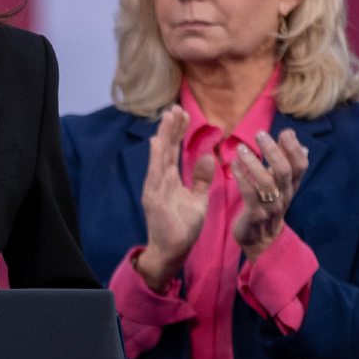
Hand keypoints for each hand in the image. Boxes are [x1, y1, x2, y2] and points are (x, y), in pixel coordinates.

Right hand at [135, 105, 215, 289]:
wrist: (172, 252)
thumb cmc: (183, 228)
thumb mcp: (197, 199)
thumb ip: (199, 179)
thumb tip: (204, 157)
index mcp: (169, 180)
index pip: (174, 151)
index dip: (178, 133)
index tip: (184, 114)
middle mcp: (160, 180)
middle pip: (166, 149)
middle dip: (171, 129)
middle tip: (176, 107)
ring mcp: (155, 188)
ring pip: (161, 157)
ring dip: (164, 137)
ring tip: (168, 117)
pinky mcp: (154, 199)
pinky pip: (156, 175)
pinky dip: (156, 158)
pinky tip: (158, 142)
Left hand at [231, 128, 308, 259]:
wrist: (260, 242)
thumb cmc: (268, 208)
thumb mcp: (280, 187)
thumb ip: (286, 166)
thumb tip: (300, 144)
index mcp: (291, 187)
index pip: (301, 166)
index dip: (294, 148)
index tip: (285, 132)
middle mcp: (284, 195)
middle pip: (284, 170)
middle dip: (273, 150)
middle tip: (259, 134)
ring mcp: (271, 206)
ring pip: (267, 182)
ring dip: (253, 162)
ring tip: (240, 148)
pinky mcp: (256, 215)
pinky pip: (250, 193)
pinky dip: (242, 177)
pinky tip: (233, 165)